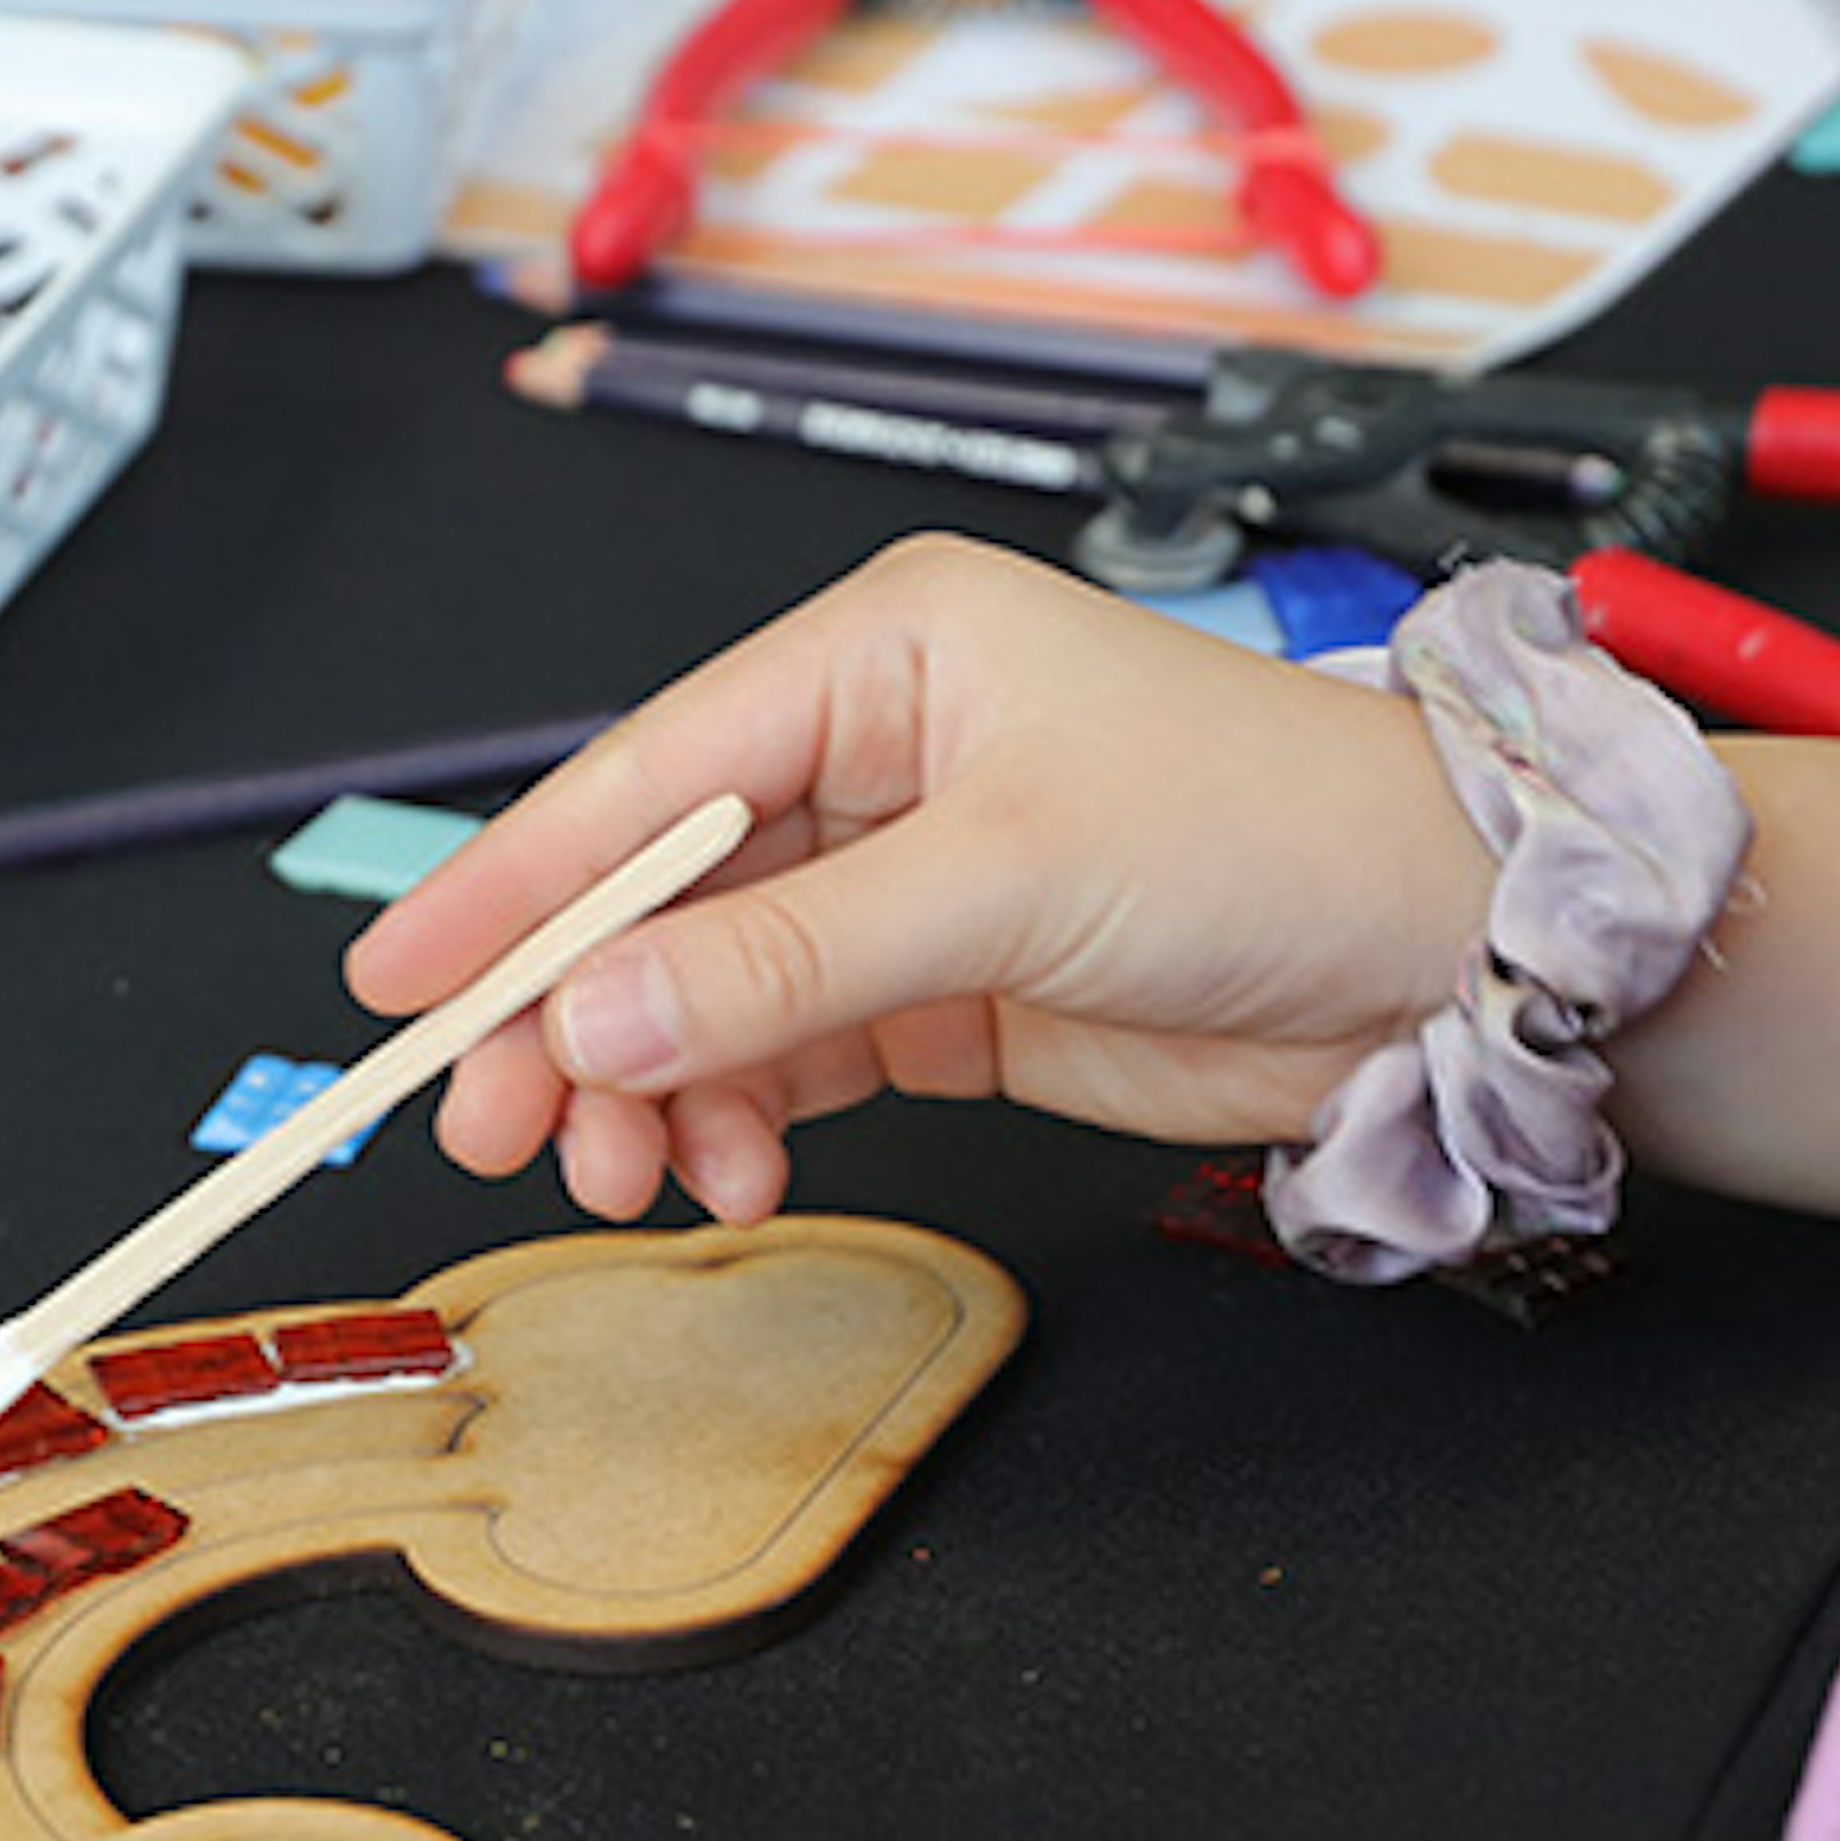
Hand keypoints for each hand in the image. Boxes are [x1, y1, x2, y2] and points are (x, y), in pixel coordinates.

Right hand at [348, 534, 1489, 1225]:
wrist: (1438, 955)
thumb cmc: (1265, 837)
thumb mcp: (1004, 885)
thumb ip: (787, 963)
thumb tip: (603, 1020)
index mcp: (880, 655)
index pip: (644, 779)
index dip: (512, 887)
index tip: (401, 985)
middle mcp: (875, 755)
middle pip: (653, 897)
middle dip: (570, 1020)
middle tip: (490, 1128)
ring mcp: (899, 879)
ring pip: (705, 995)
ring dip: (653, 1096)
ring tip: (635, 1185)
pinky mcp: (936, 989)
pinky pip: (781, 1059)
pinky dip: (740, 1124)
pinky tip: (737, 1176)